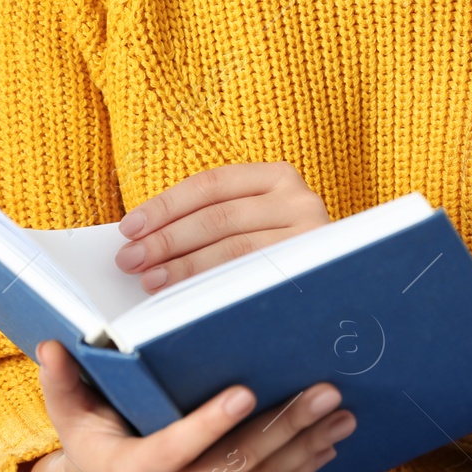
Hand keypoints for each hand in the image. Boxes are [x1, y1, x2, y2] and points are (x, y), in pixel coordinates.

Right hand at [24, 340, 354, 471]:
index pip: (175, 448)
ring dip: (305, 449)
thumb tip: (54, 345)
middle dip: (284, 428)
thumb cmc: (97, 450)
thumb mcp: (72, 418)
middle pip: (233, 467)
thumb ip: (64, 382)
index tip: (247, 392)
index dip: (211, 423)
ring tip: (339, 415)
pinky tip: (325, 445)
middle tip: (324, 393)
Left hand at [116, 162, 329, 292]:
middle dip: (167, 239)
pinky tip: (186, 296)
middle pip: (218, 217)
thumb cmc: (275, 247)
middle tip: (130, 260)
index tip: (129, 229)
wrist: (342, 279)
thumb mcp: (248, 219)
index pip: (210, 185)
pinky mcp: (311, 267)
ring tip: (150, 281)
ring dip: (184, 266)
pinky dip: (213, 286)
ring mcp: (310, 233)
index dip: (165, 207)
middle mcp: (299, 198)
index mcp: (277, 175)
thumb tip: (142, 239)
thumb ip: (206, 220)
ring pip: (234, 249)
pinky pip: (252, 276)